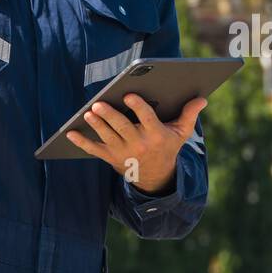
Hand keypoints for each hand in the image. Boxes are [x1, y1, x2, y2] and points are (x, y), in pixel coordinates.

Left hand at [67, 94, 206, 193]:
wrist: (156, 177)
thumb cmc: (167, 147)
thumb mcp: (181, 133)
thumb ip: (189, 114)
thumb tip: (202, 99)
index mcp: (156, 136)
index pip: (147, 119)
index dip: (138, 107)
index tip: (129, 95)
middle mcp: (139, 145)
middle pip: (123, 128)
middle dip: (110, 116)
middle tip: (99, 104)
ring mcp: (123, 153)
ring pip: (108, 137)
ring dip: (97, 126)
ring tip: (89, 113)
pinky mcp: (111, 158)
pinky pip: (94, 150)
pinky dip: (82, 142)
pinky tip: (70, 133)